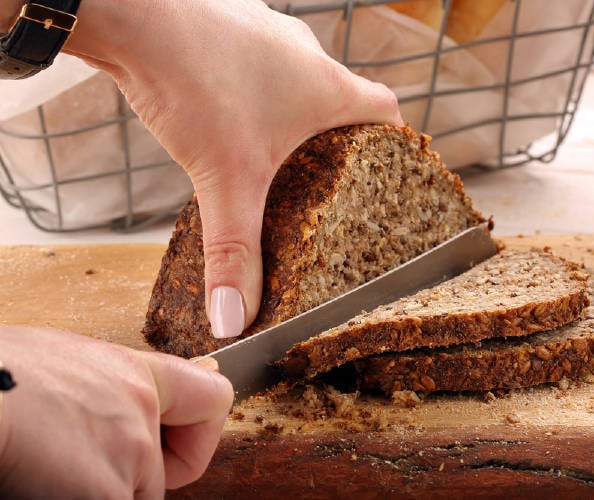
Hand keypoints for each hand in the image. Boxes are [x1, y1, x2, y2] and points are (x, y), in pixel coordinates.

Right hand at [0, 327, 233, 496]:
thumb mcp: (63, 365)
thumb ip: (102, 392)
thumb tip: (104, 410)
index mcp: (135, 374)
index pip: (214, 399)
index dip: (201, 431)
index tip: (179, 439)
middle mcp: (143, 413)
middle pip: (158, 476)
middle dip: (123, 484)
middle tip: (70, 464)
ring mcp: (130, 455)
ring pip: (130, 499)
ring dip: (93, 494)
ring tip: (43, 466)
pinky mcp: (106, 494)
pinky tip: (37, 482)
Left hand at [64, 0, 403, 338]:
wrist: (134, 12)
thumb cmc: (196, 80)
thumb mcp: (226, 181)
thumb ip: (234, 254)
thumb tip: (234, 319)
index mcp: (327, 88)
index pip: (386, 111)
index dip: (394, 142)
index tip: (389, 168)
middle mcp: (305, 53)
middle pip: (340, 95)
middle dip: (335, 137)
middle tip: (320, 176)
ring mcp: (266, 32)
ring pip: (295, 75)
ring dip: (289, 109)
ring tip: (268, 150)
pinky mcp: (226, 24)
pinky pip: (253, 59)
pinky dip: (249, 87)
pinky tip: (221, 111)